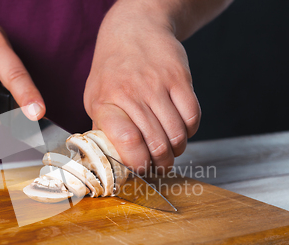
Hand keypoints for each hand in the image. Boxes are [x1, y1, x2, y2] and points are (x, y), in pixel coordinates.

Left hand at [84, 0, 200, 171]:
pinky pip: (193, 117)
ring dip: (177, 150)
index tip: (140, 170)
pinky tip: (181, 130)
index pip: (126, 139)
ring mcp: (158, 85)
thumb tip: (111, 162)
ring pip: (177, 134)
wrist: (134, 29)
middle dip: (161, 164)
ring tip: (171, 151)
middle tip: (160, 168)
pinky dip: (190, 132)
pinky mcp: (180, 79)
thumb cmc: (112, 71)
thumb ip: (104, 129)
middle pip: (156, 143)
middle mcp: (132, 93)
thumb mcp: (96, 98)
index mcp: (106, 102)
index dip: (137, 162)